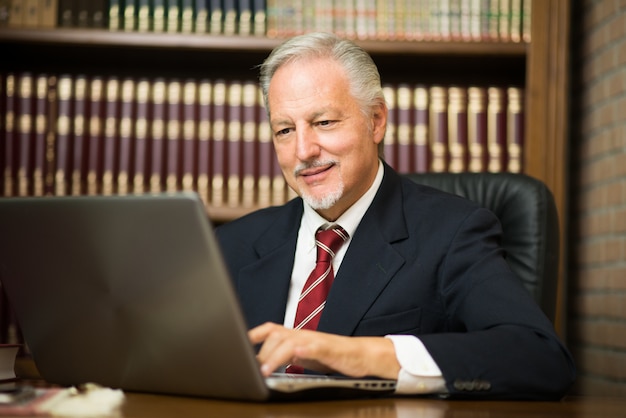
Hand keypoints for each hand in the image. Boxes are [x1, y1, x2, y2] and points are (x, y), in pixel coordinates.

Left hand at [248, 322, 400, 378]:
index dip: (252, 335)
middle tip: (250, 368)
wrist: (361, 354)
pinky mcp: (328, 349)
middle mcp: (303, 334)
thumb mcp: (304, 355)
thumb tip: (261, 363)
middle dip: (260, 351)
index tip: (237, 345)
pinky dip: (302, 351)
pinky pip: (313, 347)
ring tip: (264, 370)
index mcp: (295, 336)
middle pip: (275, 335)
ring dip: (274, 355)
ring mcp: (315, 340)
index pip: (269, 329)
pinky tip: (293, 358)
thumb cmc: (332, 356)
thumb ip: (285, 355)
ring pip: (289, 342)